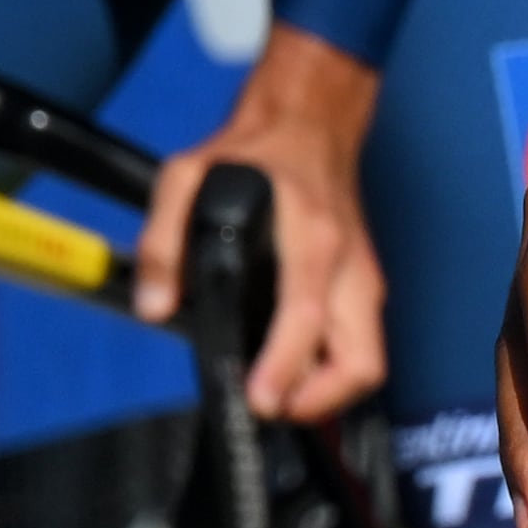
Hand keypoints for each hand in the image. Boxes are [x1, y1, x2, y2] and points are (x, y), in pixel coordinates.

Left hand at [136, 25, 387, 420]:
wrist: (312, 120)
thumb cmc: (255, 151)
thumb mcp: (187, 174)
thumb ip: (163, 239)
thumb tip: (157, 307)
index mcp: (311, 236)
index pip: (307, 314)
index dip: (285, 366)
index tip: (260, 400)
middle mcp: (349, 264)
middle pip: (363, 358)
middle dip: (320, 401)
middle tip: (268, 406)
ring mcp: (365, 277)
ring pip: (370, 361)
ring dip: (328, 393)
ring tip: (275, 394)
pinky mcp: (367, 285)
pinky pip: (363, 346)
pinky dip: (333, 373)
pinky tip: (291, 369)